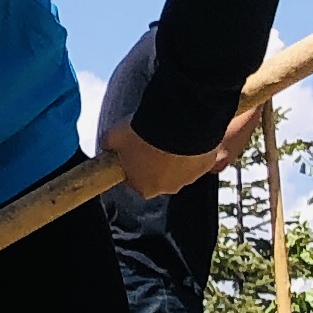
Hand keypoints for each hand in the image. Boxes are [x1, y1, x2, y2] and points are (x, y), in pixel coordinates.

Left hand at [101, 106, 255, 202]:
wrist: (177, 124)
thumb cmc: (144, 133)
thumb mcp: (114, 136)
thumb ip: (108, 144)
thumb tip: (106, 144)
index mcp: (143, 187)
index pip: (135, 180)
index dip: (133, 164)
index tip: (133, 151)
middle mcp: (167, 188)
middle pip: (158, 176)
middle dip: (155, 161)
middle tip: (152, 141)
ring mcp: (189, 178)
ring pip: (180, 168)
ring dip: (175, 155)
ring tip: (170, 135)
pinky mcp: (206, 165)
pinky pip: (197, 158)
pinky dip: (193, 149)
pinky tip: (186, 135)